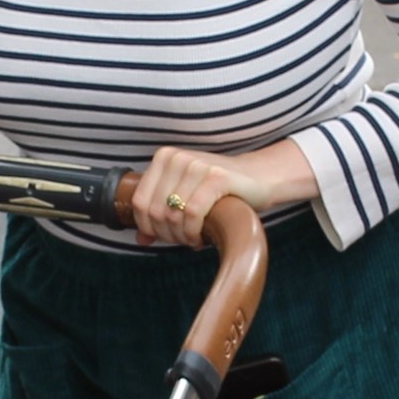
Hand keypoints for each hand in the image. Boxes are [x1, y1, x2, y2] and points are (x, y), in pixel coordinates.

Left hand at [132, 141, 310, 249]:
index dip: (148, 228)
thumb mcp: (185, 197)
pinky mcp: (216, 177)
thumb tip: (141, 240)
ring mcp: (197, 165)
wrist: (259, 178)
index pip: (140, 201)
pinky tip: (201, 238)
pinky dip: (194, 232)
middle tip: (183, 241)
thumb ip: (160, 215)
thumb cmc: (219, 191)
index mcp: (164, 157)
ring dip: (182, 236)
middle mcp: (177, 157)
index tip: (165, 237)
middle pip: (155, 211)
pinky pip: (193, 213)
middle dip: (167, 235)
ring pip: (173, 215)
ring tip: (193, 239)